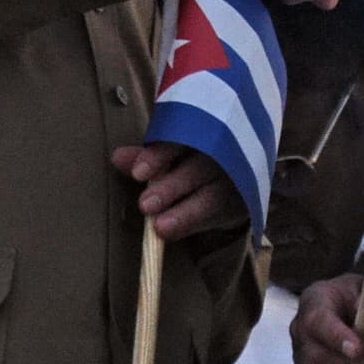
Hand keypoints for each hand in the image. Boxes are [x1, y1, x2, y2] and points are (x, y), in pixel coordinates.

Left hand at [110, 142, 247, 239]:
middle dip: (170, 186)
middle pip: (197, 168)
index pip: (181, 138)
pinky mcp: (246, 199)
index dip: (159, 155)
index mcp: (203, 130)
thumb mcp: (175, 151)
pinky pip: (223, 213)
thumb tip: (117, 157)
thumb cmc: (197, 155)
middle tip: (145, 204)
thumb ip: (148, 156)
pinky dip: (195, 223)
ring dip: (184, 212)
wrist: (242, 167)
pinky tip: (172, 233)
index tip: (139, 174)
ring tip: (159, 228)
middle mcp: (223, 151)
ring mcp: (237, 177)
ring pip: (212, 195)